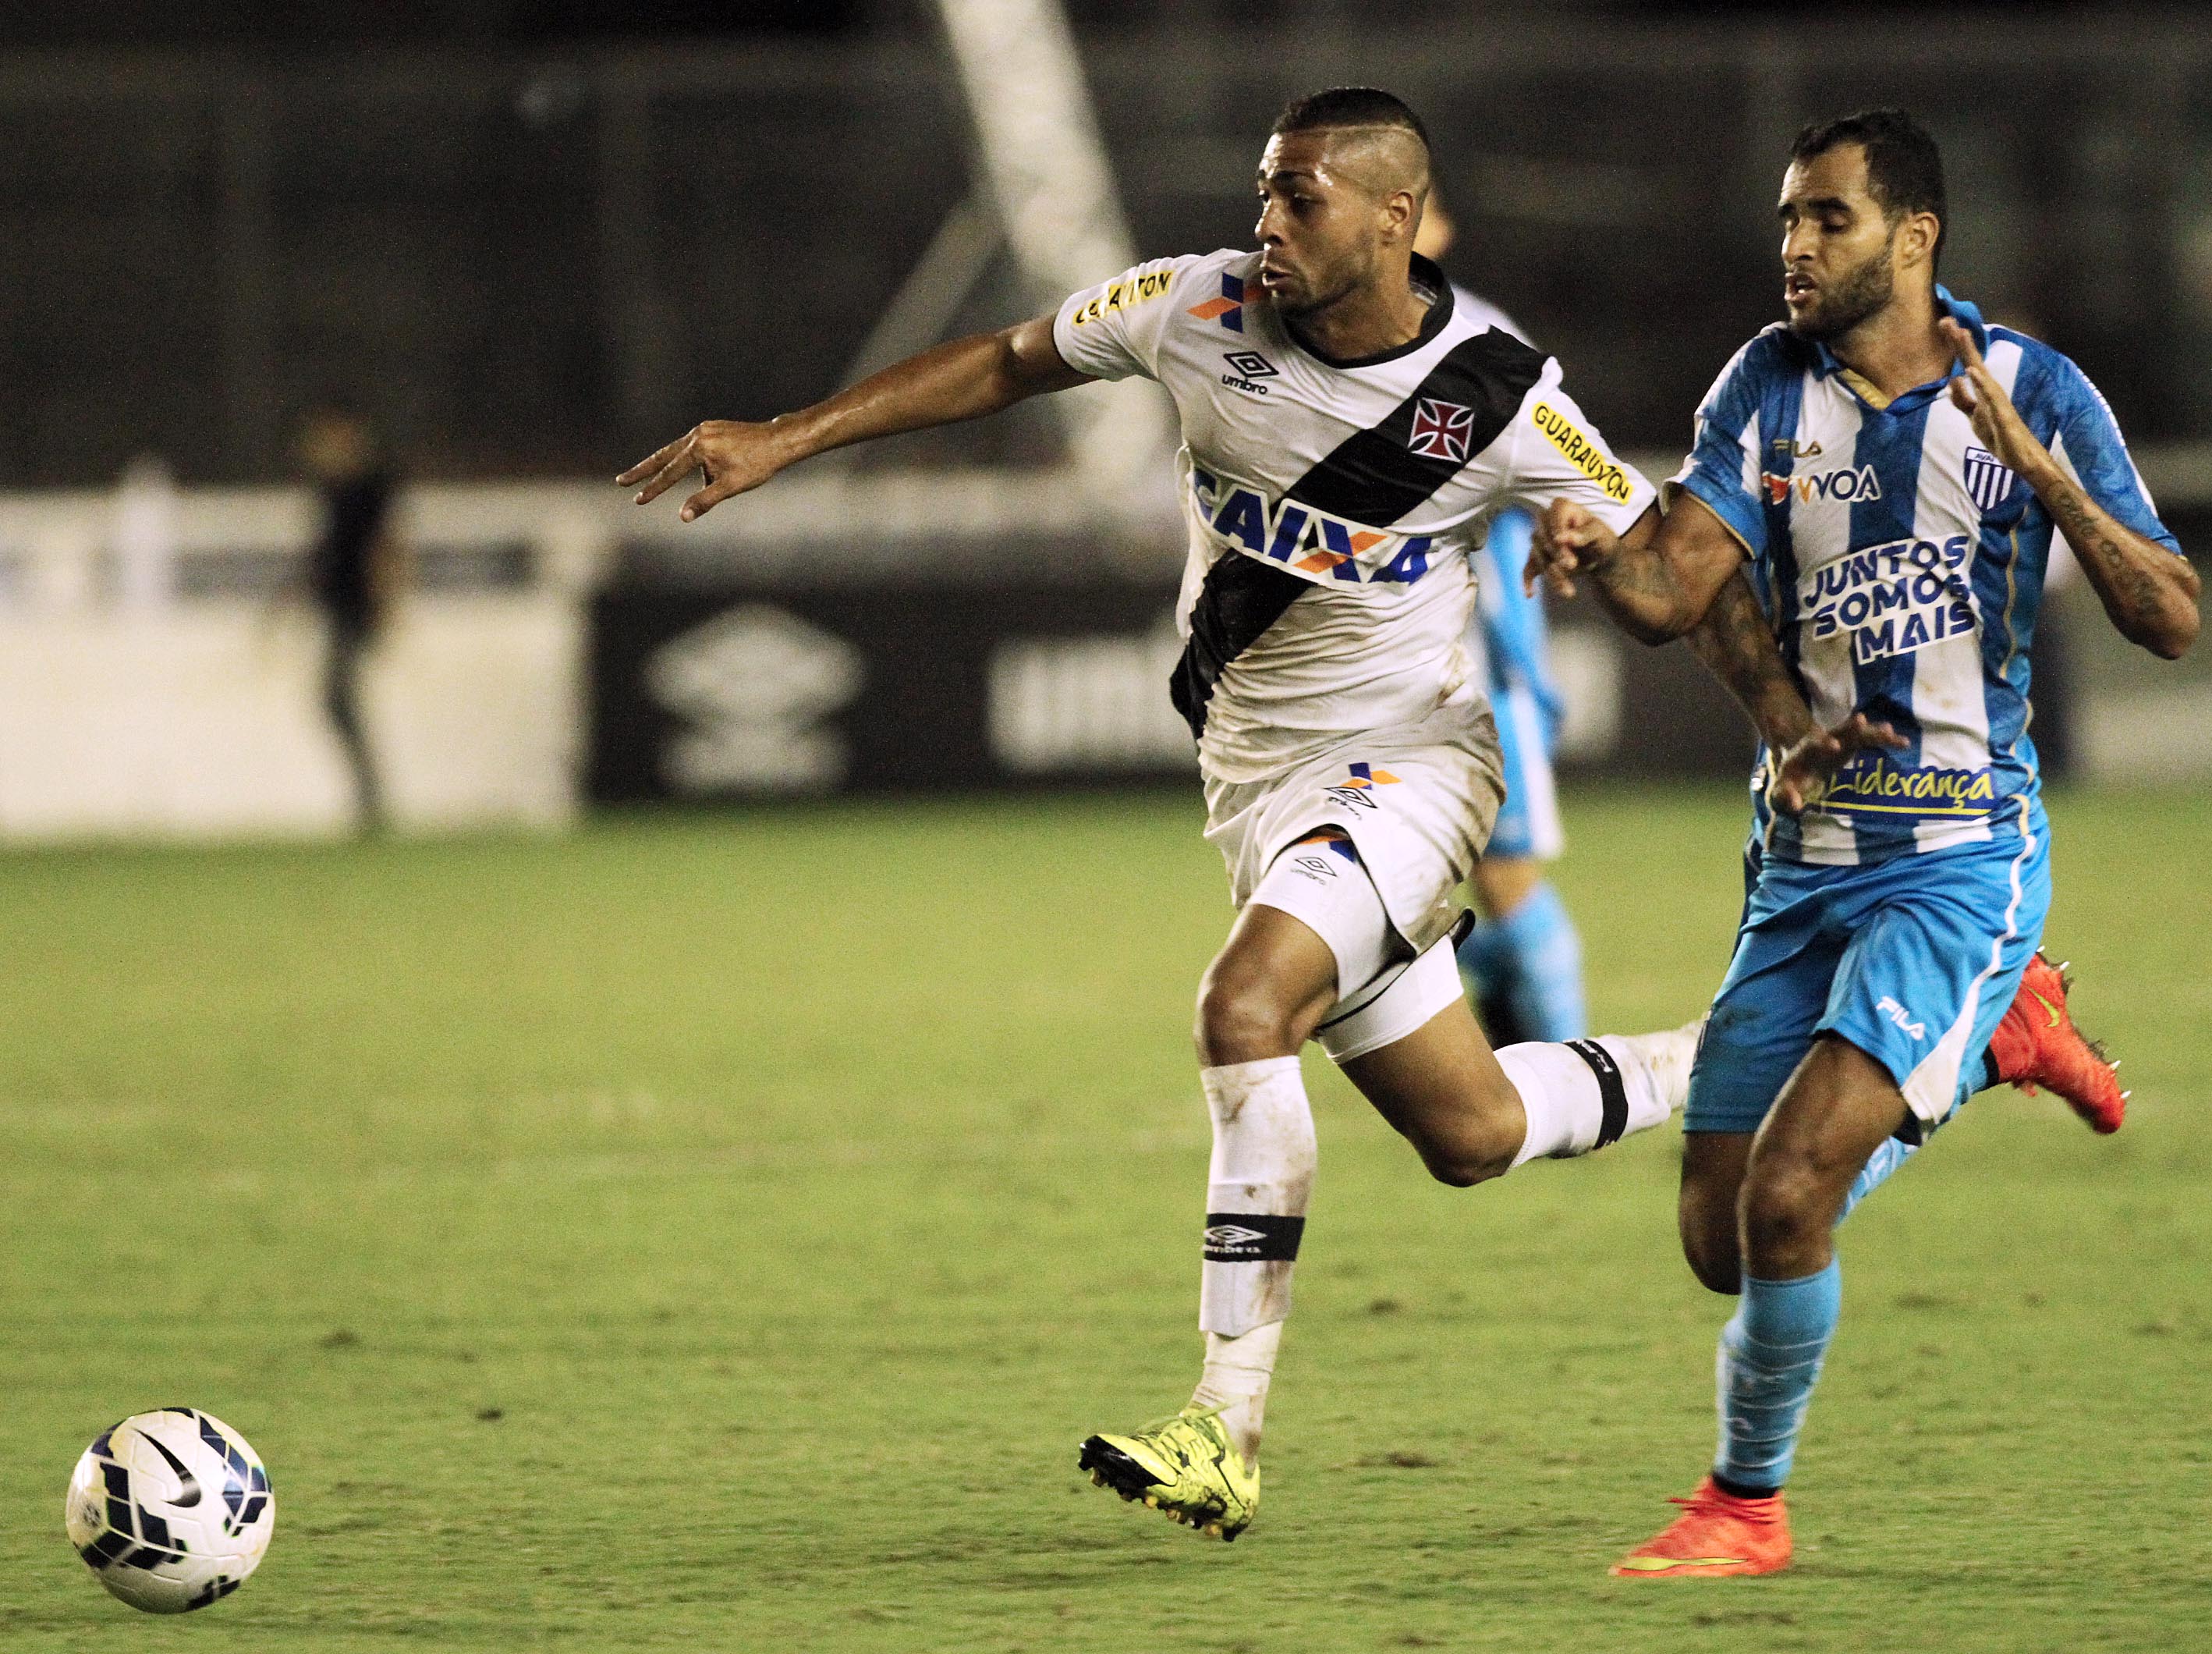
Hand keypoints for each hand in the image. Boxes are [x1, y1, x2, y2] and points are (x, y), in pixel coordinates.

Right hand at [617, 420, 788, 521]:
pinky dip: (689, 460)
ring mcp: (704, 429)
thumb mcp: (731, 486)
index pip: (670, 473)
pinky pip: (694, 447)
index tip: (637, 500)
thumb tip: (683, 516)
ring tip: (669, 481)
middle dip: (642, 470)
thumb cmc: (757, 465)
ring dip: (667, 466)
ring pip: (678, 451)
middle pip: (663, 456)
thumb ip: (705, 500)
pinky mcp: (711, 428)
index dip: (654, 489)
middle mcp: (697, 434)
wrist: (777, 441)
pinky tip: (704, 469)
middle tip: (621, 481)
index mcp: (700, 448)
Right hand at [1524, 497, 1620, 597]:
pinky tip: (1530, 593)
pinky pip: (1529, 568)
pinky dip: (1528, 581)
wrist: (1599, 554)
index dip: (1558, 530)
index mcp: (1562, 507)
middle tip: (1573, 566)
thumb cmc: (1600, 538)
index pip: (1554, 517)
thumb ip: (1584, 533)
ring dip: (1553, 575)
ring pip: (1539, 557)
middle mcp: (1545, 520)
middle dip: (1557, 555)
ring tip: (1569, 592)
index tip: (1562, 541)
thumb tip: (1563, 538)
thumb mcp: (1600, 533)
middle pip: (1544, 538)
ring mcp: (1538, 539)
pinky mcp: (1536, 556)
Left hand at [1769, 712, 1908, 814]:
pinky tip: (1903, 742)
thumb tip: (1795, 804)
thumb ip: (1786, 797)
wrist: (1798, 767)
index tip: (1836, 745)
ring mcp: (1840, 741)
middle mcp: (1823, 742)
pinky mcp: (1852, 745)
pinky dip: (1886, 741)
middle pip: (1837, 732)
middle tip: (1862, 720)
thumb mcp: (1783, 791)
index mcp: (1803, 752)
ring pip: (1857, 733)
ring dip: (1873, 732)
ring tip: (1891, 731)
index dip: (1823, 744)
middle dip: (1849, 728)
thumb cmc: (1790, 782)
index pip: (1812, 745)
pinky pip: (1871, 741)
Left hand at [1940, 319, 2053, 480]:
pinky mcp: (2002, 414)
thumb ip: (1963, 399)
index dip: (1955, 345)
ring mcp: (1997, 401)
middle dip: (1959, 341)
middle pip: (1973, 361)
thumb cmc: (2000, 435)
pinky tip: (1971, 370)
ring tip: (1960, 334)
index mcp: (1983, 390)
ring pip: (1981, 372)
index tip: (1944, 325)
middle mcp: (1991, 390)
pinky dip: (1981, 383)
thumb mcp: (1974, 416)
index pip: (1967, 362)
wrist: (2021, 458)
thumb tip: (1954, 380)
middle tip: (1945, 320)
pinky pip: (1990, 397)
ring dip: (1970, 353)